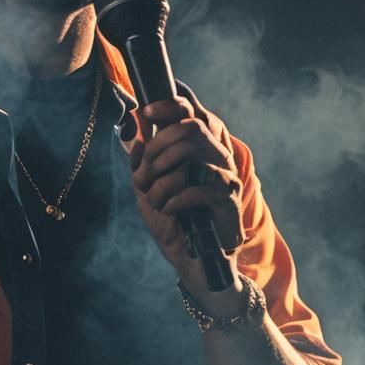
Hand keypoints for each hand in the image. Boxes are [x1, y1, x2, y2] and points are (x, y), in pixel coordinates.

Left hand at [126, 90, 245, 287]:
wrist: (190, 258)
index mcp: (196, 148)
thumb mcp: (146, 188)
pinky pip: (198, 187)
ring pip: (191, 155)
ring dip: (162, 180)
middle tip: (142, 179)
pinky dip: (174, 199)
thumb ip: (141, 162)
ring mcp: (225, 175)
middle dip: (157, 151)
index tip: (146, 112)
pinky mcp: (229, 198)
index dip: (169, 105)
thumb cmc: (171, 219)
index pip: (189, 112)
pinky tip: (170, 210)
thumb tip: (136, 135)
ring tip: (155, 199)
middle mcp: (215, 155)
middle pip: (188, 128)